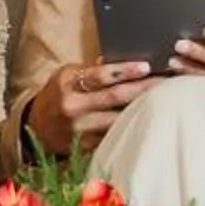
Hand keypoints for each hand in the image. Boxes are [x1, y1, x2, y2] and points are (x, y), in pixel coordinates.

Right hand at [28, 59, 156, 152]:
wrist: (36, 127)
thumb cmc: (58, 94)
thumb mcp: (68, 75)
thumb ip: (93, 70)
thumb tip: (124, 60)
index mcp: (68, 83)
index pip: (100, 76)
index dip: (125, 70)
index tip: (146, 66)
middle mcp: (74, 106)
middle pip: (115, 97)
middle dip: (144, 88)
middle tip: (168, 81)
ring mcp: (80, 129)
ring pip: (118, 118)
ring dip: (143, 109)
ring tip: (167, 100)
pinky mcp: (87, 146)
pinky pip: (114, 135)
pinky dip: (133, 126)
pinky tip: (150, 120)